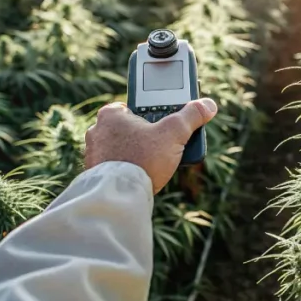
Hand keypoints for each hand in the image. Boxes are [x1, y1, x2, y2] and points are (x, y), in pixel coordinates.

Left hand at [84, 99, 216, 192]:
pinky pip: (113, 166)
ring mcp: (92, 153)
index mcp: (110, 115)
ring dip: (134, 153)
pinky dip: (125, 169)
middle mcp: (96, 131)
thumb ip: (191, 117)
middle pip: (127, 128)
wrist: (121, 195)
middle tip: (161, 145)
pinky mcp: (93, 173)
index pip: (133, 107)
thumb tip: (208, 105)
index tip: (162, 125)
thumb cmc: (142, 159)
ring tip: (152, 163)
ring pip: (119, 148)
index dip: (150, 115)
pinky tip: (138, 176)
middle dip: (144, 136)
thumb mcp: (174, 134)